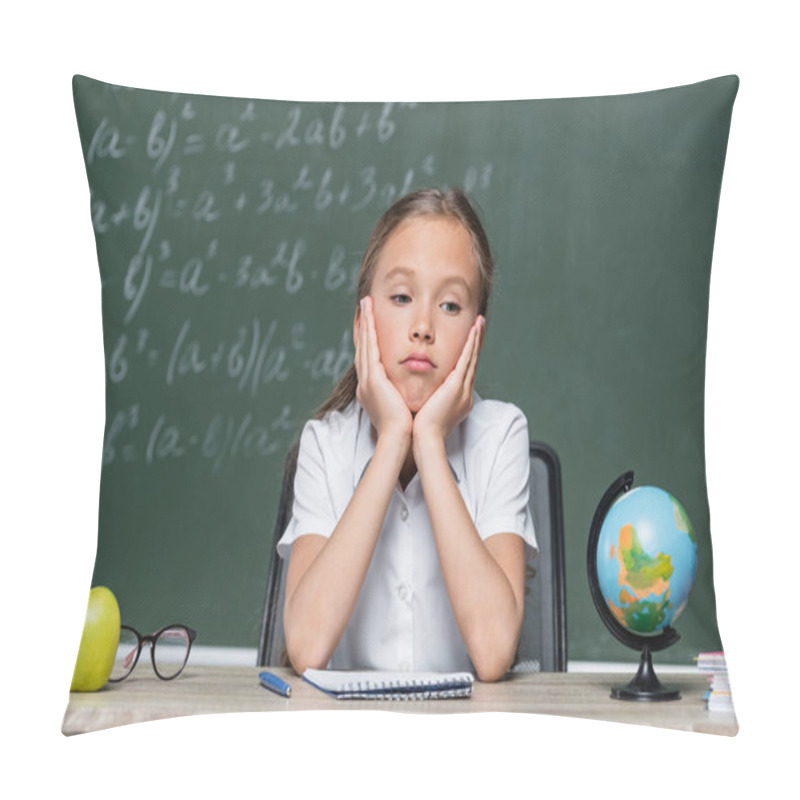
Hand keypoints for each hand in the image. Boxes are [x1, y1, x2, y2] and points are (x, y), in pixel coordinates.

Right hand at [354, 296, 412, 442]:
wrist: (399, 438)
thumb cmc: (404, 426)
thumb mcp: (399, 405)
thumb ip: (400, 393)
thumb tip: (406, 388)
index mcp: (371, 388)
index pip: (368, 357)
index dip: (368, 338)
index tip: (369, 323)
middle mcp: (365, 381)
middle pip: (362, 346)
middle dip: (363, 325)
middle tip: (364, 305)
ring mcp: (366, 379)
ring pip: (364, 343)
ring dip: (364, 322)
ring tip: (365, 303)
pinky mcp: (372, 378)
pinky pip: (370, 347)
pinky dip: (369, 330)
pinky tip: (369, 315)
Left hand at [412, 315, 483, 448]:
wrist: (425, 440)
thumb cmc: (422, 430)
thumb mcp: (428, 410)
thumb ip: (428, 399)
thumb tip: (422, 394)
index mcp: (457, 398)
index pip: (464, 371)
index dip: (468, 355)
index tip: (469, 341)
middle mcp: (464, 392)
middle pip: (472, 361)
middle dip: (476, 343)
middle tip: (480, 325)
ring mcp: (463, 389)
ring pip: (472, 357)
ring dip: (476, 338)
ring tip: (480, 321)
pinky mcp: (457, 386)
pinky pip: (467, 359)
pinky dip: (471, 344)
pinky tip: (474, 330)